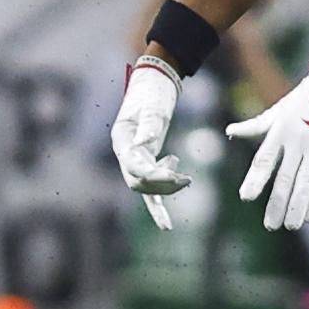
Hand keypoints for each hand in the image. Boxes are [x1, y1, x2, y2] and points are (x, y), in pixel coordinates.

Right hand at [111, 56, 187, 229]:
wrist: (153, 83)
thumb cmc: (151, 93)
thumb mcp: (152, 107)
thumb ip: (148, 125)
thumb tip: (146, 143)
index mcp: (122, 140)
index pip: (134, 165)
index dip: (153, 174)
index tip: (176, 174)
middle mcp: (124, 153)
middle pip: (138, 181)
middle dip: (162, 185)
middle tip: (186, 179)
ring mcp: (133, 159)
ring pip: (145, 187)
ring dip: (165, 188)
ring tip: (186, 178)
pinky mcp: (145, 161)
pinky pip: (149, 189)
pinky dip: (157, 207)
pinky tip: (166, 224)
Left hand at [225, 57, 308, 231]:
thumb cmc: (302, 98)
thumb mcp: (277, 109)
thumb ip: (255, 125)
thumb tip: (230, 132)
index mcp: (279, 131)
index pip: (264, 160)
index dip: (255, 179)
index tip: (246, 197)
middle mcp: (298, 140)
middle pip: (285, 178)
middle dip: (277, 203)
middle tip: (270, 225)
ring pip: (306, 182)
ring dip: (297, 207)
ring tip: (290, 225)